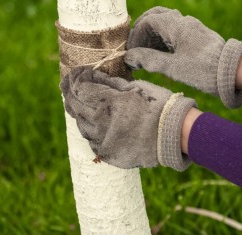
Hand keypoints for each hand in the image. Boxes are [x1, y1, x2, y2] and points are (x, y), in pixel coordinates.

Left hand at [60, 67, 195, 170]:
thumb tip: (92, 75)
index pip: (81, 88)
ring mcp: (103, 141)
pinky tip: (92, 124)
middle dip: (70, 93)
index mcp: (108, 103)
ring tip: (78, 104)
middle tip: (67, 85)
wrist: (175, 136)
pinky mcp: (108, 154)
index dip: (76, 78)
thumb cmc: (159, 106)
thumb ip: (110, 83)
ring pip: (81, 125)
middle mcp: (101, 123)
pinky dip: (89, 131)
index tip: (76, 73)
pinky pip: (92, 141)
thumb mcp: (136, 88)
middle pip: (75, 106)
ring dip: (78, 113)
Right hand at [124, 7, 241, 108]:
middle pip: (156, 16)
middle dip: (142, 31)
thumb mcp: (173, 68)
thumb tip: (129, 57)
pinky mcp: (195, 37)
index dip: (136, 36)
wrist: (232, 73)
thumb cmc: (203, 71)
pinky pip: (174, 32)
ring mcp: (190, 28)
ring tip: (144, 54)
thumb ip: (149, 60)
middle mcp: (184, 22)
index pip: (148, 22)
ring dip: (151, 36)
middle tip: (134, 48)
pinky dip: (162, 40)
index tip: (130, 53)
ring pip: (165, 24)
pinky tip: (158, 55)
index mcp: (177, 25)